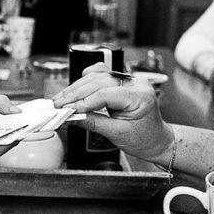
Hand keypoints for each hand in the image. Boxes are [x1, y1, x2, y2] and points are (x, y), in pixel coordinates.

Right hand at [51, 63, 173, 162]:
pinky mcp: (121, 81)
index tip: (67, 110)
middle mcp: (135, 83)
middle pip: (98, 81)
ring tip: (62, 99)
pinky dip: (86, 80)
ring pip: (97, 75)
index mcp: (139, 95)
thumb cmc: (143, 139)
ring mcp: (129, 80)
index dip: (82, 101)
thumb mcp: (117, 134)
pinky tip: (76, 88)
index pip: (105, 93)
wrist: (156, 140)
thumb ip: (93, 123)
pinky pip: (101, 74)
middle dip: (75, 93)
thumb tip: (72, 117)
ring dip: (77, 87)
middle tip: (58, 104)